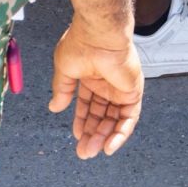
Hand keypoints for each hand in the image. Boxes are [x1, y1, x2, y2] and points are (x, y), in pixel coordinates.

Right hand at [47, 23, 143, 158]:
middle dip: (92, 134)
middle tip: (83, 151)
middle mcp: (107, 84)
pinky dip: (121, 134)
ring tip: (92, 151)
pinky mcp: (133, 92)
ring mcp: (121, 89)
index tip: (76, 135)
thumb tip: (54, 108)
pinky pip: (129, 118)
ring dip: (104, 137)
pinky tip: (110, 146)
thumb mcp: (64, 70)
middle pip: (101, 115)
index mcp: (91, 77)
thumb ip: (62, 90)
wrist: (99, 35)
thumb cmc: (80, 44)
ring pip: (114, 120)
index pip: (87, 105)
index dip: (82, 120)